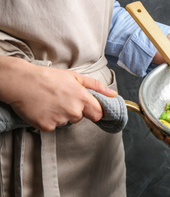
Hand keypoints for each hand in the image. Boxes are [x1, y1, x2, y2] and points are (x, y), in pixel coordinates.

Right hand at [0, 56, 116, 130]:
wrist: (21, 82)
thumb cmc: (48, 77)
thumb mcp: (75, 77)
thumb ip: (96, 86)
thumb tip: (114, 94)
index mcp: (82, 98)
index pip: (98, 114)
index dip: (94, 110)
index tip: (87, 107)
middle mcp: (73, 111)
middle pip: (81, 118)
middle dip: (76, 111)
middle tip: (63, 99)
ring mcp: (60, 120)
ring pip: (66, 122)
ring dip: (61, 115)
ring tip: (51, 101)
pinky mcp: (47, 126)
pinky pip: (53, 126)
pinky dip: (49, 120)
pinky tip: (43, 108)